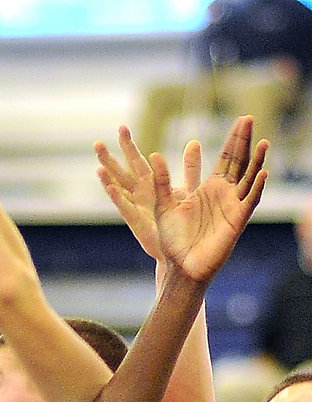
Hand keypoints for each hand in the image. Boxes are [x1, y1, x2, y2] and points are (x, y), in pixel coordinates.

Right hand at [95, 126, 201, 261]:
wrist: (184, 248)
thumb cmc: (186, 222)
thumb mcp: (189, 189)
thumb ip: (190, 167)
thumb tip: (193, 142)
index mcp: (151, 185)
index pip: (137, 161)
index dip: (129, 146)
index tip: (121, 127)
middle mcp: (140, 195)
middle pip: (122, 172)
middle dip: (110, 158)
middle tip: (97, 143)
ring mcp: (136, 208)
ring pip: (118, 189)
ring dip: (107, 178)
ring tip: (98, 166)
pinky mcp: (137, 222)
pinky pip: (125, 207)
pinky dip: (117, 197)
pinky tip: (109, 186)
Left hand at [151, 116, 267, 283]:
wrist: (181, 266)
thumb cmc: (174, 240)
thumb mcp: (165, 206)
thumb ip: (162, 182)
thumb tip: (154, 155)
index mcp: (209, 188)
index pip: (226, 157)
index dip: (234, 139)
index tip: (242, 119)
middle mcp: (224, 194)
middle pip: (239, 162)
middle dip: (244, 141)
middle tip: (250, 118)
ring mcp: (233, 206)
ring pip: (249, 178)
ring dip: (257, 161)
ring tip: (264, 142)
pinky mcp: (237, 221)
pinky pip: (249, 201)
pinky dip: (256, 187)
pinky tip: (261, 173)